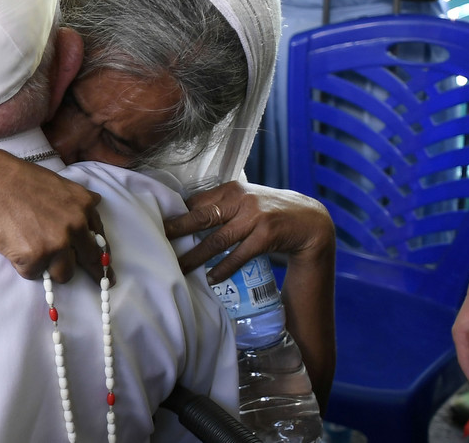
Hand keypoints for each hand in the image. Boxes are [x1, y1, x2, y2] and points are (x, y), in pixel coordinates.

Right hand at [0, 149, 107, 284]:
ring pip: (65, 274)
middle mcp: (76, 225)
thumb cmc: (16, 179)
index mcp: (83, 205)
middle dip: (93, 273)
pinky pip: (34, 274)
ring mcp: (57, 242)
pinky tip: (13, 245)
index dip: (102, 256)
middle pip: (91, 260)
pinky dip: (24, 265)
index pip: (100, 238)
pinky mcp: (35, 257)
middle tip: (99, 284)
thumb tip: (96, 202)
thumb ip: (76, 198)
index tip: (107, 271)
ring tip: (30, 250)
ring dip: (50, 268)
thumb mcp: (56, 183)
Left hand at [165, 181, 334, 279]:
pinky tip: (210, 278)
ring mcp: (255, 217)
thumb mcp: (246, 202)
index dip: (176, 214)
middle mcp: (241, 200)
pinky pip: (239, 255)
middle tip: (158, 241)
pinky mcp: (266, 236)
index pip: (197, 202)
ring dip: (196, 256)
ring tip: (180, 267)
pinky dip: (223, 268)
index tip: (157, 224)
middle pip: (202, 217)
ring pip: (217, 240)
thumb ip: (221, 207)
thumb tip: (185, 218)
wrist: (310, 221)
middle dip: (178, 230)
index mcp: (231, 189)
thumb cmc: (270, 211)